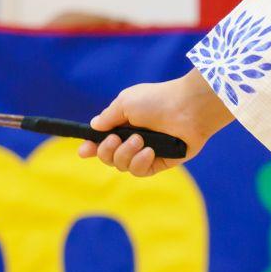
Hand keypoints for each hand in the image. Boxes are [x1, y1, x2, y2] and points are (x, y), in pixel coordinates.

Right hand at [78, 69, 234, 177]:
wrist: (187, 108)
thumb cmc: (157, 100)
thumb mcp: (125, 102)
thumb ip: (108, 117)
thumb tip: (94, 127)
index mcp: (124, 123)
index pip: (102, 140)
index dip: (91, 147)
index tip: (84, 151)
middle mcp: (133, 139)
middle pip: (107, 156)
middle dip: (106, 151)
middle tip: (117, 139)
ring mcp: (146, 152)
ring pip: (121, 165)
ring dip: (125, 154)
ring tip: (140, 140)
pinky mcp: (159, 163)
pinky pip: (139, 171)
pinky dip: (140, 162)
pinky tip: (150, 151)